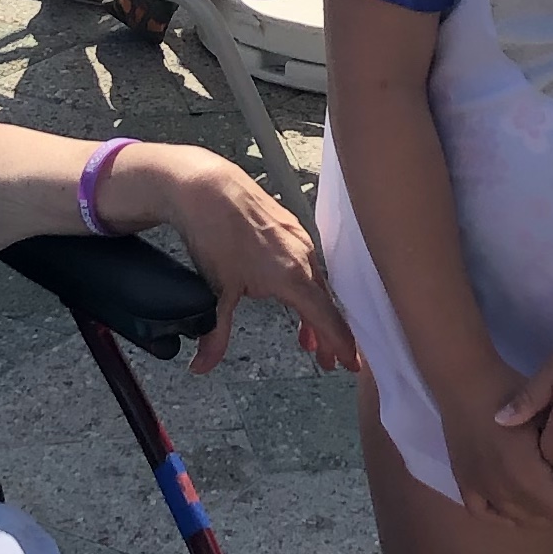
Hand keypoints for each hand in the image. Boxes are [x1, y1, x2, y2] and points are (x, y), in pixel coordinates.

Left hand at [107, 144, 357, 375]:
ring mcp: (298, 239)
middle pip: (323, 304)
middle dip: (326, 335)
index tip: (350, 364)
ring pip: (314, 283)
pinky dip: (304, 287)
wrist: (207, 187)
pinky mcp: (289, 226)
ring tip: (305, 337)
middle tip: (326, 360)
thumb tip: (202, 366)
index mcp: (292, 277)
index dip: (340, 344)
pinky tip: (291, 294)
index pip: (326, 318)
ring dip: (312, 312)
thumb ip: (216, 334)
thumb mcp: (217, 291)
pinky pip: (306, 263)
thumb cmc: (215, 232)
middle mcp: (303, 256)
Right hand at [445, 392, 552, 530]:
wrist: (464, 378)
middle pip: (543, 517)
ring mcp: (481, 489)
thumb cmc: (509, 390)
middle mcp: (503, 490)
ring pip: (518, 518)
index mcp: (525, 475)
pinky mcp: (464, 482)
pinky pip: (485, 514)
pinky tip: (519, 512)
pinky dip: (504, 518)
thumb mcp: (548, 416)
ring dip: (542, 516)